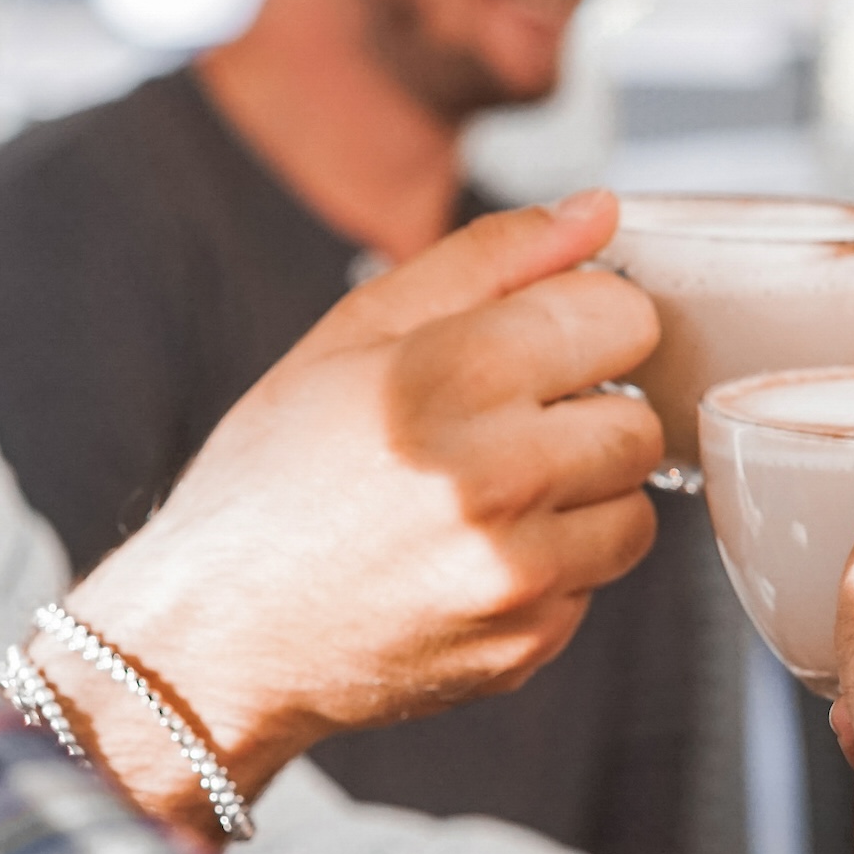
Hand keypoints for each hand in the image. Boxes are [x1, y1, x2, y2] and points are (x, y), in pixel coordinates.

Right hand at [63, 192, 662, 819]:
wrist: (213, 637)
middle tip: (498, 430)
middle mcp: (497, 477)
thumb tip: (598, 211)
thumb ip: (492, 259)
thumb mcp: (357, 332)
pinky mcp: (529, 643)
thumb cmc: (278, 471)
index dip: (582, 324)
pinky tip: (471, 557)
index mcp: (456, 375)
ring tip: (488, 494)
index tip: (535, 346)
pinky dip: (554, 563)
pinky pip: (597, 580)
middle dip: (585, 415)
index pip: (623, 317)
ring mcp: (517, 573)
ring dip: (582, 495)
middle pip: (641, 419)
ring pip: (636, 505)